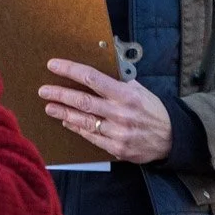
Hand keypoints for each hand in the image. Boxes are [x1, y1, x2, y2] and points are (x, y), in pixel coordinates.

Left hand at [39, 59, 173, 163]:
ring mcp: (118, 133)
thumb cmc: (152, 110)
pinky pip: (91, 137)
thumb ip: (119, 81)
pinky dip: (77, 128)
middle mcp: (121, 113)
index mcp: (126, 94)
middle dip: (60, 94)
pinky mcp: (116, 148)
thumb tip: (97, 68)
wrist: (170, 138)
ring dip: (63, 113)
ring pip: (84, 121)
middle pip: (83, 101)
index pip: (93, 78)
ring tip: (49, 107)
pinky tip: (67, 121)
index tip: (54, 65)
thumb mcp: (140, 90)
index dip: (70, 71)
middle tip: (44, 90)